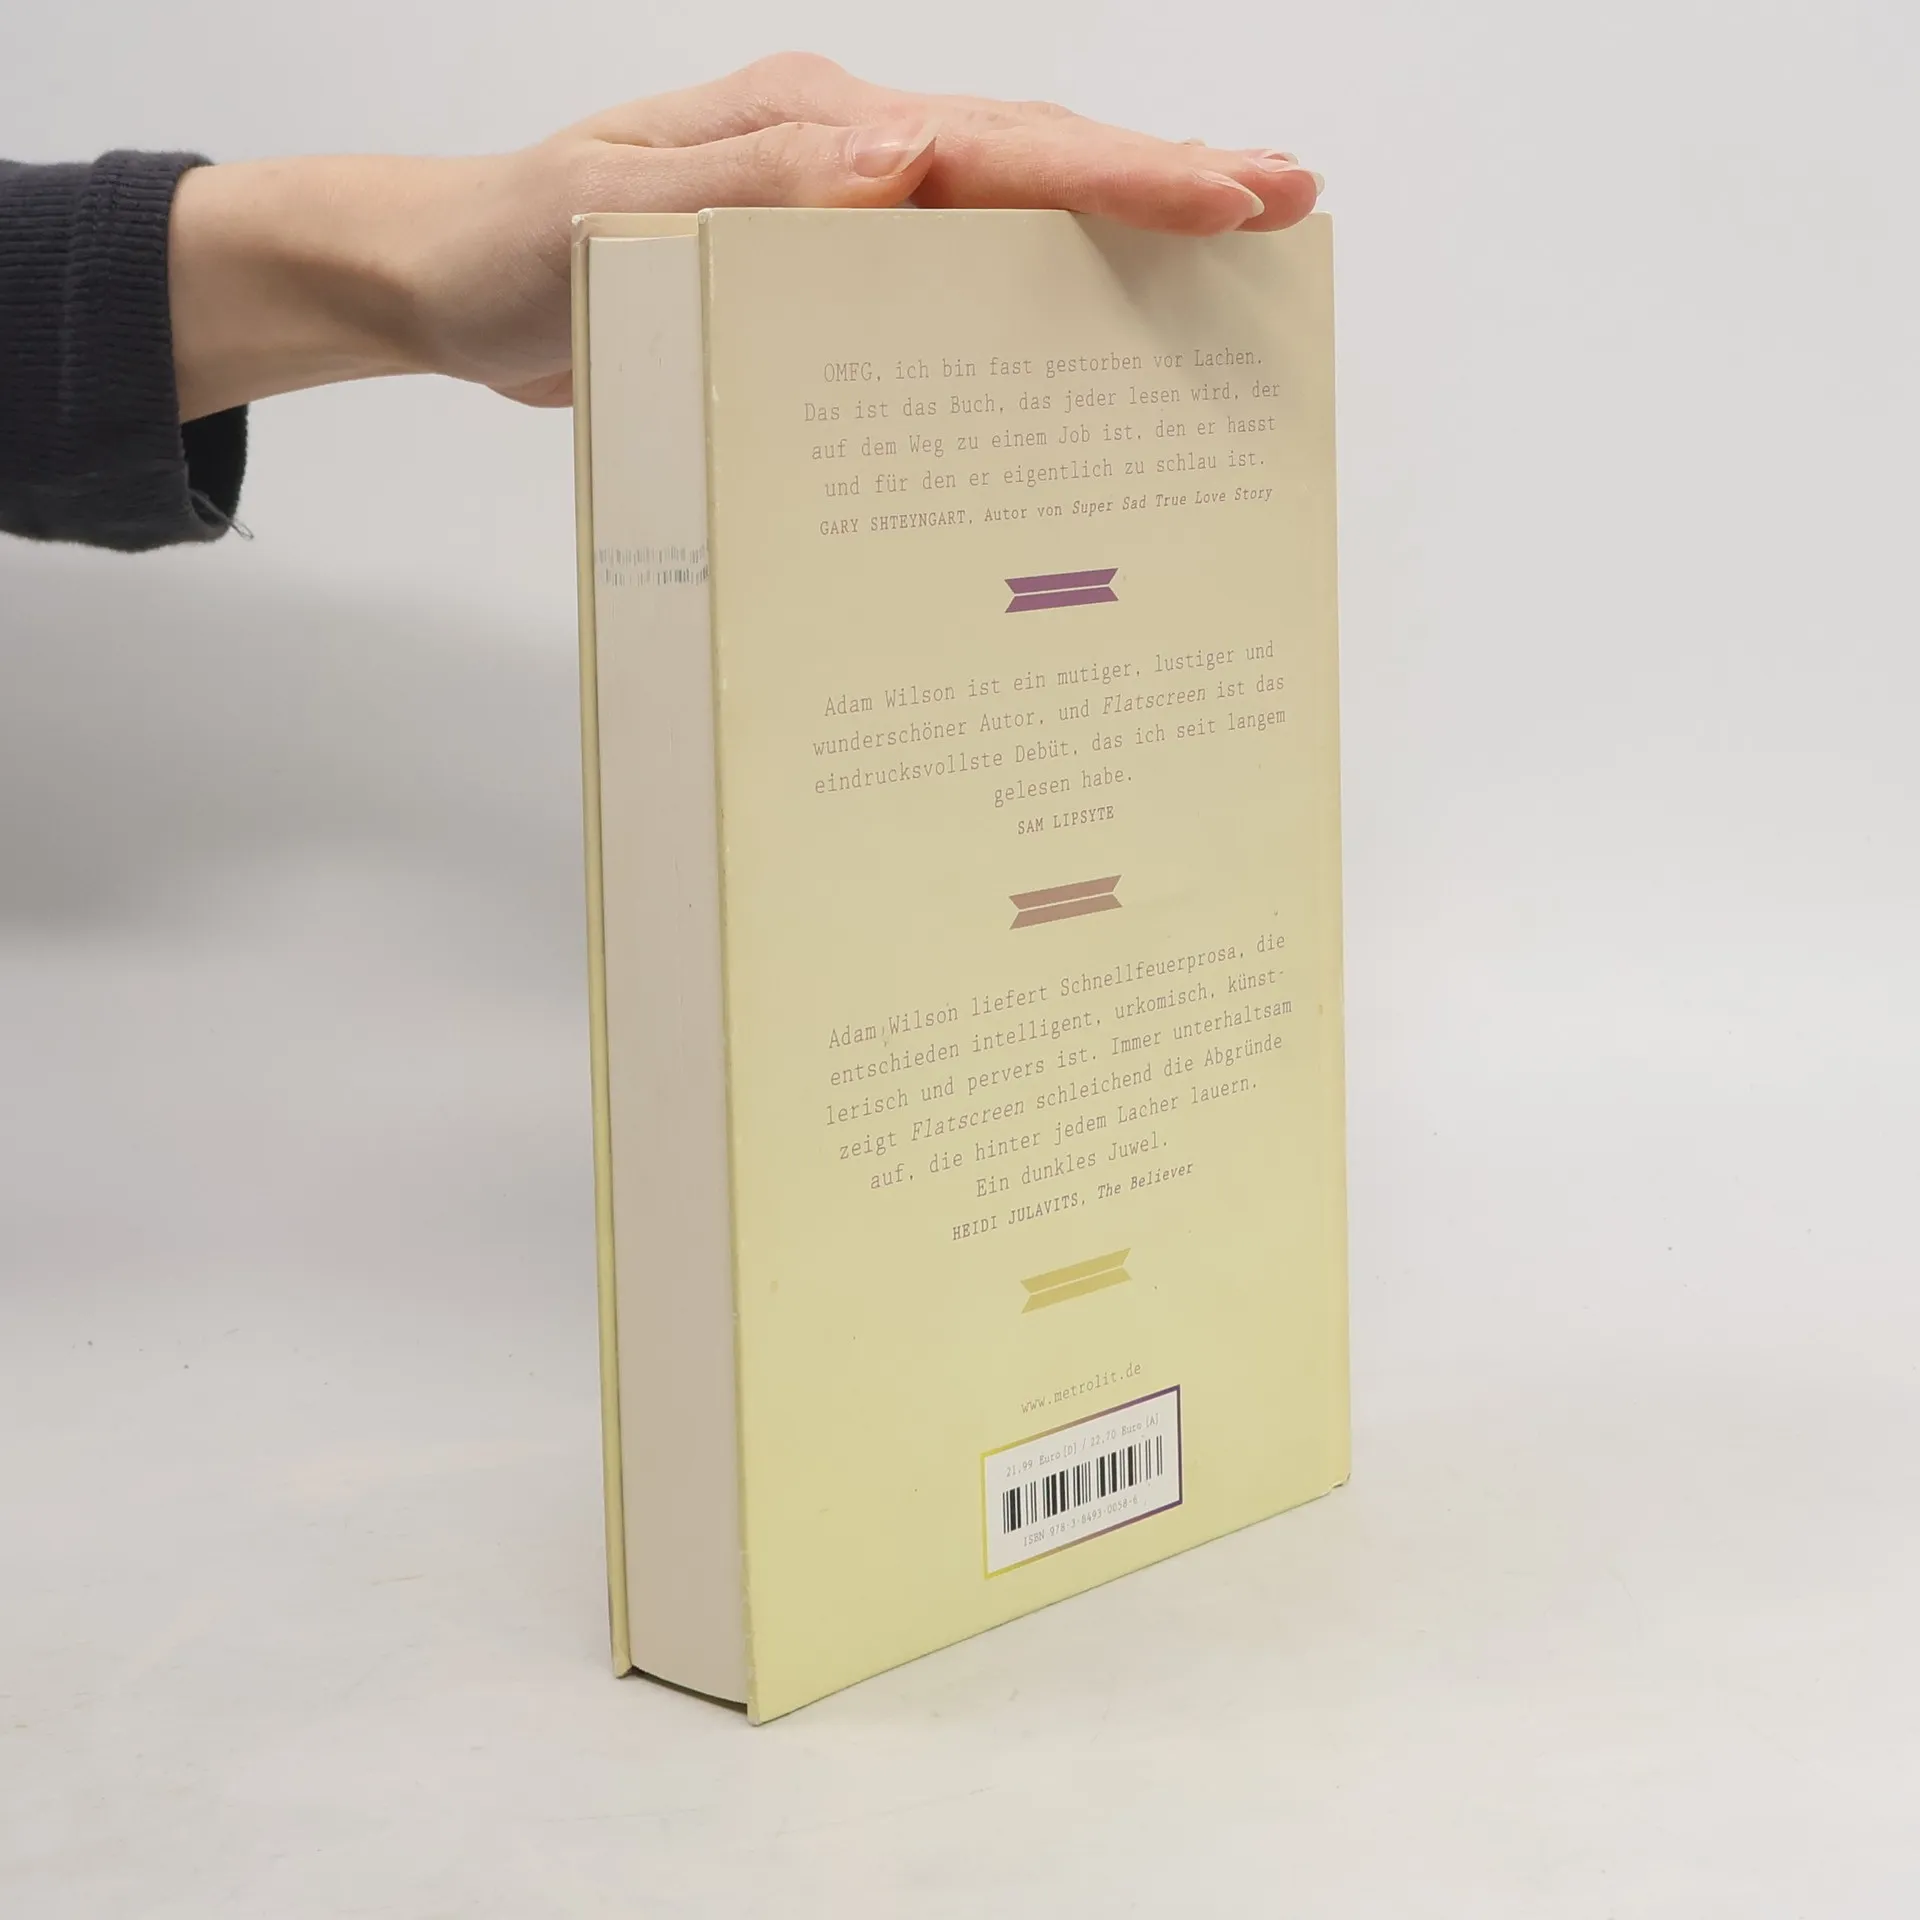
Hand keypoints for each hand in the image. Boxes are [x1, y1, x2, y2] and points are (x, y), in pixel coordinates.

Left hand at [168, 52, 1322, 419]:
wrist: (447, 286)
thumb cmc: (514, 256)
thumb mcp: (611, 224)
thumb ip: (752, 194)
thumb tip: (906, 162)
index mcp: (809, 135)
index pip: (996, 145)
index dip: (1122, 172)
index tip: (1233, 194)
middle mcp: (840, 155)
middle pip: (1032, 157)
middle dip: (1164, 177)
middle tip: (1286, 200)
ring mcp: (837, 206)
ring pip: (1008, 203)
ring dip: (1120, 221)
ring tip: (1230, 240)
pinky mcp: (822, 266)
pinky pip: (953, 264)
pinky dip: (1037, 275)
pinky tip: (1087, 314)